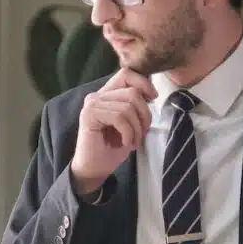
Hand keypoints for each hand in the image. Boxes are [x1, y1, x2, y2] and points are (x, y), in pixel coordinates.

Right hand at [71, 68, 156, 194]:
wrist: (94, 169)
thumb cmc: (112, 148)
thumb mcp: (131, 123)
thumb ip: (136, 105)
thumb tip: (151, 93)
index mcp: (107, 94)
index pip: (127, 74)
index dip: (144, 83)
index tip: (153, 99)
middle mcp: (97, 95)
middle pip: (132, 92)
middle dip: (145, 115)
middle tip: (143, 134)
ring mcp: (92, 104)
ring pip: (128, 107)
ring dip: (137, 129)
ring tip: (134, 142)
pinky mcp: (89, 115)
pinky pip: (119, 117)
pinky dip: (128, 133)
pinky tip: (126, 144)